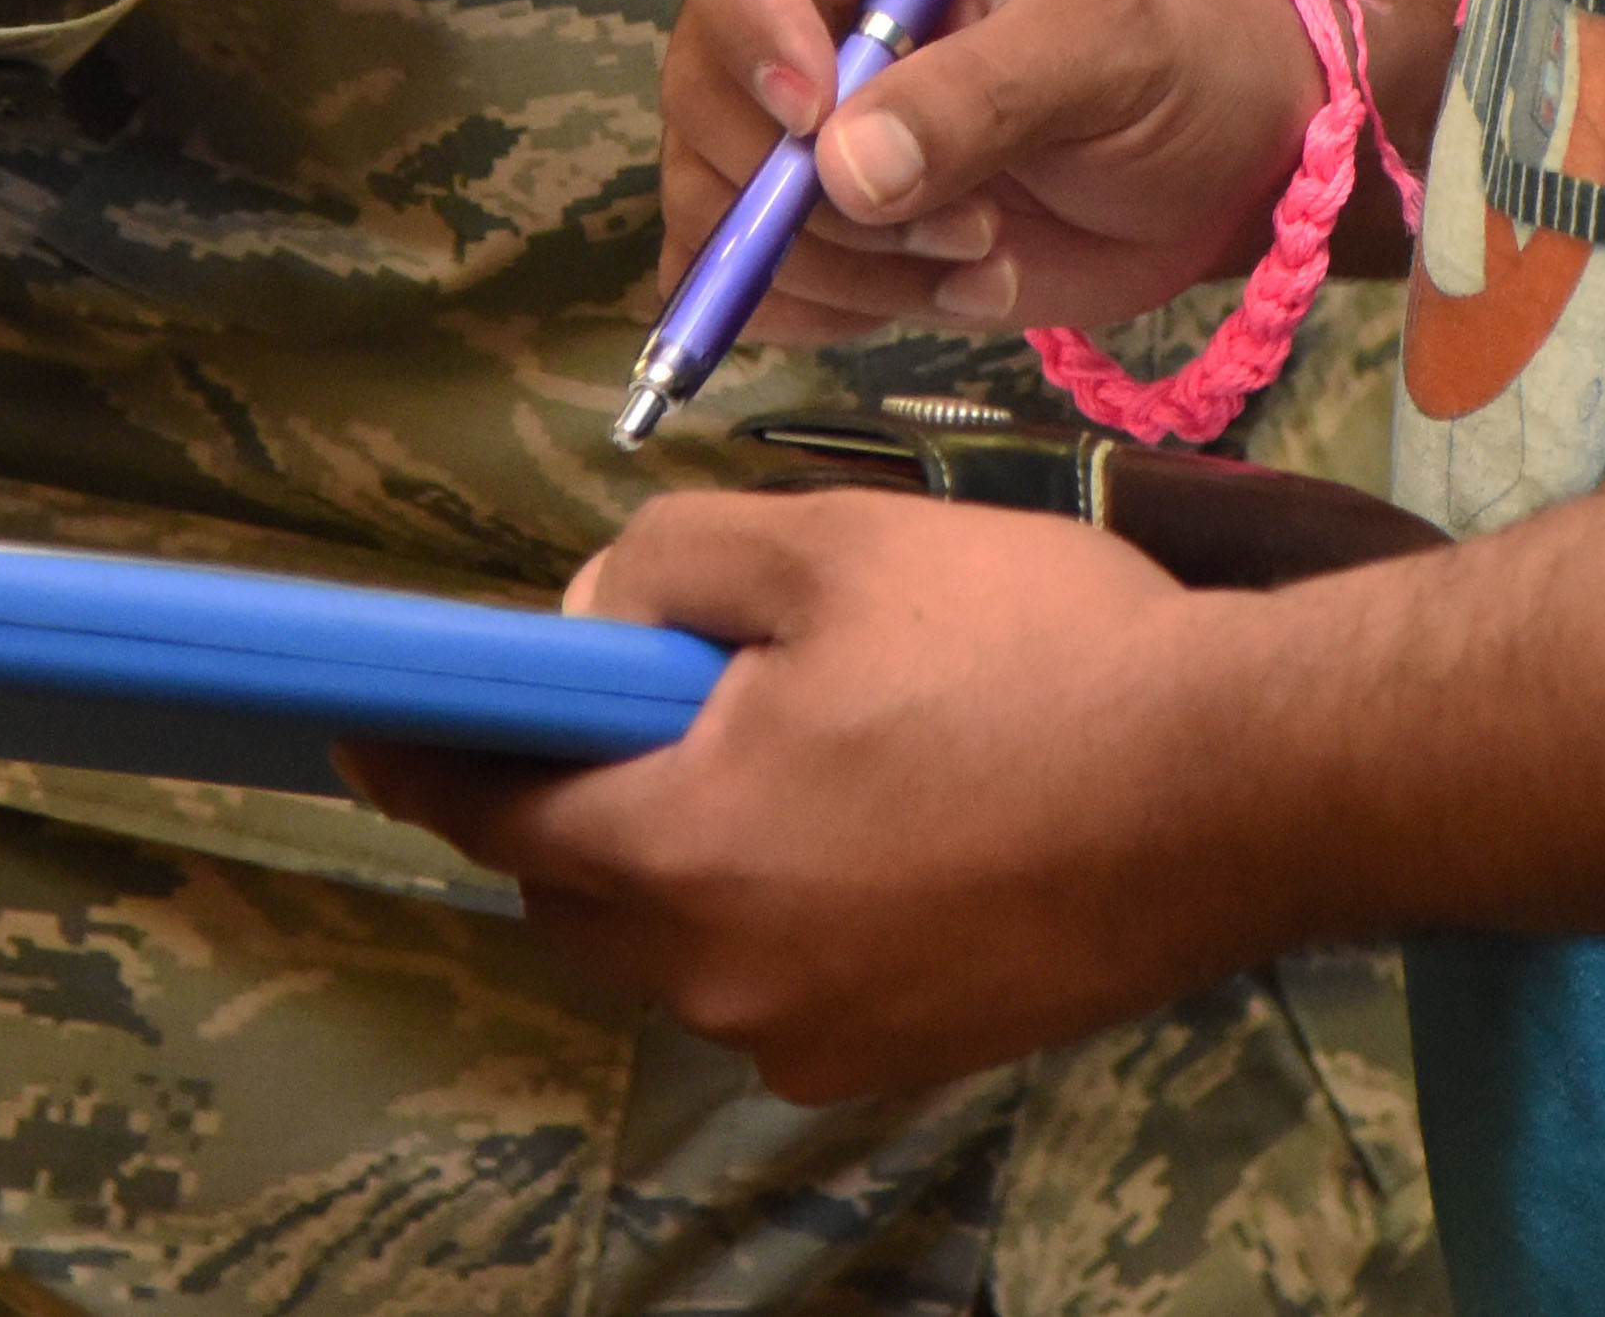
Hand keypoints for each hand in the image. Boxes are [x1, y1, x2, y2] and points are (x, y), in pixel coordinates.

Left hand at [350, 491, 1302, 1099]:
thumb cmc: (1023, 648)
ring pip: (692, 941)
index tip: (364, 727)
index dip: (421, 760)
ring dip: (696, 851)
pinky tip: (878, 814)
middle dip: (580, 799)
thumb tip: (594, 618)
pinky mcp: (912, 1057)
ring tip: (789, 738)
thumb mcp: (824, 547)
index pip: (490, 817)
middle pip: (584, 893)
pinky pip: (791, 976)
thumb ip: (667, 571)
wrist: (1240, 786)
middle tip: (637, 690)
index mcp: (677, 856)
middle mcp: (724, 983)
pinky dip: (789, 902)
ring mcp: (821, 1041)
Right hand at [649, 0, 1328, 344]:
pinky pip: (745, 277)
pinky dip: (822, 310)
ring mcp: (802, 108)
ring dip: (837, 262)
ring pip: (715, 194)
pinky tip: (937, 295)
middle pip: (704, 78)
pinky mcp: (812, 215)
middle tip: (966, 223)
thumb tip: (844, 171)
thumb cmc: (1183, 45)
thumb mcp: (1111, 41)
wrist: (1227, 155)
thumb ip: (985, 94)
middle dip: (816, 185)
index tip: (817, 107)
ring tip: (978, 258)